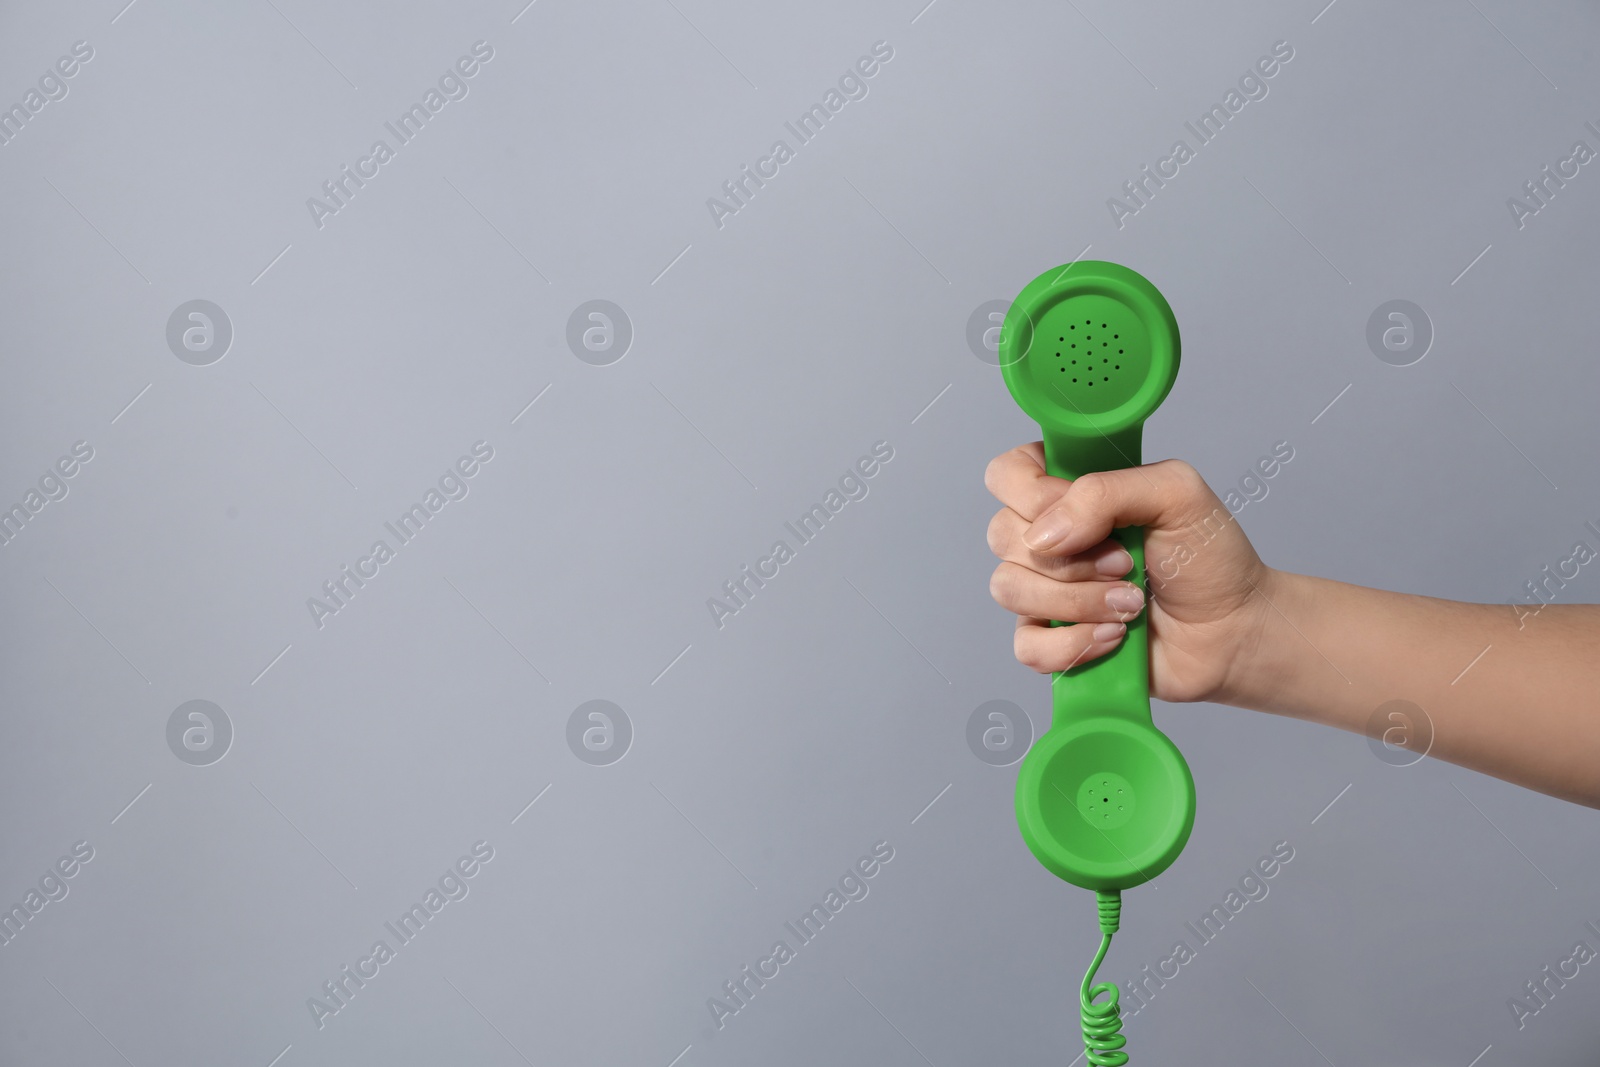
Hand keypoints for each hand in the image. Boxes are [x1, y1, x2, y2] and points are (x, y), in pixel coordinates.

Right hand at [985, 444, 1274, 703]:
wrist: (1233, 630)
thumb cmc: (1210, 558)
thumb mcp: (1176, 493)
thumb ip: (1107, 490)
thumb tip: (1045, 534)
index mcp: (1071, 490)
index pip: (1007, 474)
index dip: (1033, 494)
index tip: (1083, 511)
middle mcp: (1049, 537)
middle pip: (1002, 535)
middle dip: (1072, 557)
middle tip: (1127, 563)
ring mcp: (1045, 590)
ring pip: (1009, 589)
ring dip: (1078, 602)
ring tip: (1129, 604)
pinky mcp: (1051, 640)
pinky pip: (1026, 645)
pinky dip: (1074, 644)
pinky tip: (1113, 637)